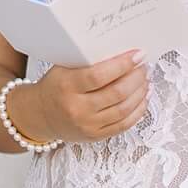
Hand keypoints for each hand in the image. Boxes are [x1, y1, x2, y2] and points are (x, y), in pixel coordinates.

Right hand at [11, 50, 149, 144]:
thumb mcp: (63, 69)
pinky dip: (138, 111)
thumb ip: (88, 62)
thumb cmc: (55, 87)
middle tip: (143, 67)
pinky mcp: (95, 136)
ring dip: (140, 93)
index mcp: (67, 87)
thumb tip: (122, 52)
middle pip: (116, 93)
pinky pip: (123, 125)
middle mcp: (77, 109)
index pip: (100, 75)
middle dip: (136, 77)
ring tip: (146, 80)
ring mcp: (87, 125)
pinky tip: (143, 98)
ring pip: (124, 110)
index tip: (138, 54)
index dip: (123, 64)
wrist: (41, 115)